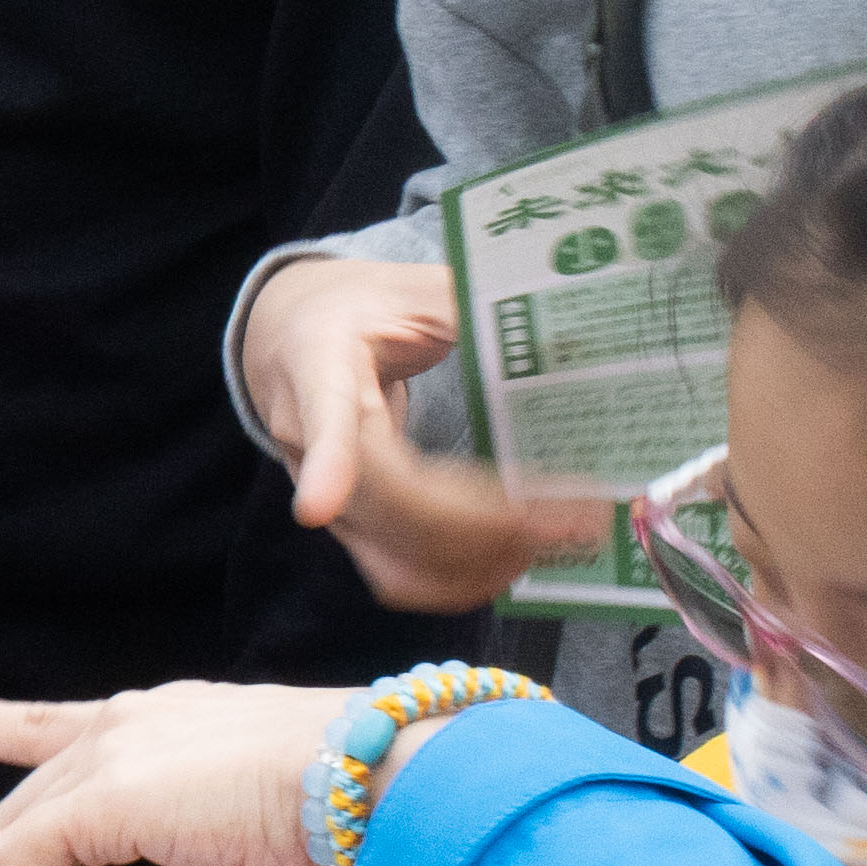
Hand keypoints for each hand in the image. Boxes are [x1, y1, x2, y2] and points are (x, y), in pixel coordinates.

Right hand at [222, 255, 596, 612]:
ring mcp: (331, 497)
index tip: (317, 508)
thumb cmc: (354, 310)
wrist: (289, 340)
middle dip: (489, 522)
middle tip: (576, 513)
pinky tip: (516, 557)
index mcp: (320, 365)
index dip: (326, 466)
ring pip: (397, 555)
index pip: (320, 421)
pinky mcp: (353, 530)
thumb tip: (558, 318)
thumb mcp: (407, 287)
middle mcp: (310, 443)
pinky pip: (399, 575)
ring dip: (483, 559)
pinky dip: (462, 578)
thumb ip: (469, 301)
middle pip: (391, 505)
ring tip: (559, 536)